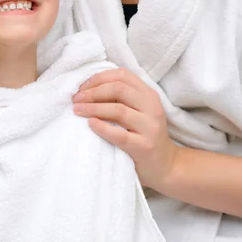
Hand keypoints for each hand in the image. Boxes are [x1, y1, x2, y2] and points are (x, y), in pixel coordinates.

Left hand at [72, 68, 179, 189]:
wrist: (165, 166)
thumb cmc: (143, 135)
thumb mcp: (138, 110)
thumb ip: (121, 97)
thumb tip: (87, 88)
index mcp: (148, 94)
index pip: (122, 75)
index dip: (98, 78)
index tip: (81, 88)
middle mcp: (152, 107)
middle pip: (118, 89)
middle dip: (93, 92)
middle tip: (76, 99)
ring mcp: (150, 127)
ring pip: (118, 110)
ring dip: (93, 108)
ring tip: (77, 110)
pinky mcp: (145, 147)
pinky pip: (120, 135)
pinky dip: (102, 127)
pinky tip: (90, 124)